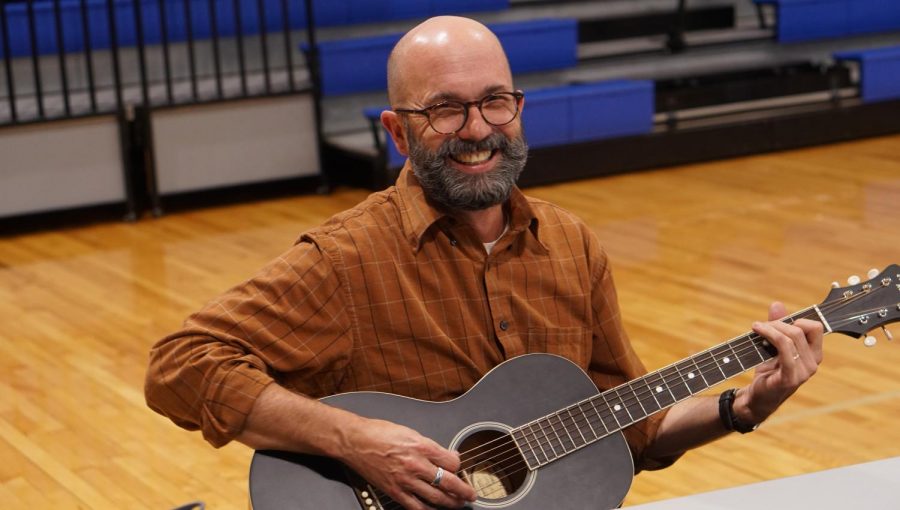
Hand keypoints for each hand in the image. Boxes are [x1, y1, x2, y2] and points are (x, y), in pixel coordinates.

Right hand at [339, 416, 476, 509]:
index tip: (458, 467)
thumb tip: (446, 454)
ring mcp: (405, 480)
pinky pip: (415, 506)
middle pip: (448, 482)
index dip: (458, 465)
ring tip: (458, 504)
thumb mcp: (409, 431)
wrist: (355, 441)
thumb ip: (430, 445)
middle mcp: (415, 464)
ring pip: (435, 497)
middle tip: (471, 495)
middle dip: (463, 491)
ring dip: (450, 503)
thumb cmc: (379, 432)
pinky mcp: (394, 491)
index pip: (451, 462)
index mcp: (421, 446)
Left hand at [737, 302, 824, 423]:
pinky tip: (757, 331)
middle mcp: (813, 363)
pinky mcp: (791, 377)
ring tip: (756, 327)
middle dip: (779, 322)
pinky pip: (785, 349)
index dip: (797, 319)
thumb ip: (778, 325)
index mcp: (813, 354)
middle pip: (801, 329)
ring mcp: (804, 371)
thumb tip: (777, 304)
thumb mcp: (773, 345)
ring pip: (792, 337)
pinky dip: (770, 335)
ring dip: (771, 327)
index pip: (817, 327)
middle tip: (761, 326)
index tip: (778, 321)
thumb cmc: (767, 371)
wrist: (757, 397)